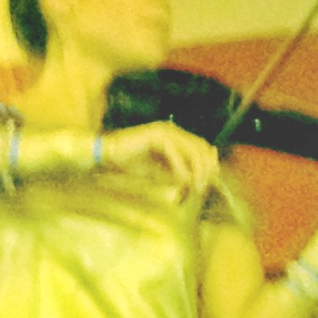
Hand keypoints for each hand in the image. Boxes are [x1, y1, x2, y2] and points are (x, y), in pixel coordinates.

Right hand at [102, 117, 220, 202]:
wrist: (107, 156)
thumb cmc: (131, 164)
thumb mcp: (160, 172)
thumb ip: (178, 173)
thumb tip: (195, 181)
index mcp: (175, 136)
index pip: (201, 147)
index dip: (209, 164)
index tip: (209, 182)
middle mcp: (172, 130)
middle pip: (201, 147)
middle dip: (205, 169)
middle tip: (203, 187)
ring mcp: (165, 130)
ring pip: (191, 150)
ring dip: (196, 170)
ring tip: (195, 187)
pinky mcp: (156, 135)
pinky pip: (175, 153)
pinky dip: (181, 168)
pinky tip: (182, 181)